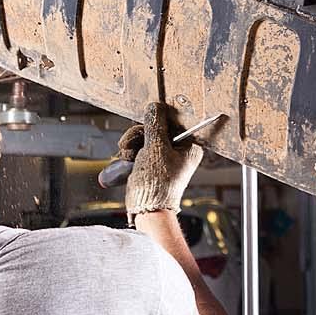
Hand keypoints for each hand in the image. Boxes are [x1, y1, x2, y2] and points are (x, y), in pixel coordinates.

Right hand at [116, 103, 203, 217]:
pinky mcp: (150, 164)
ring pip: (144, 138)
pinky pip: (138, 149)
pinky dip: (130, 153)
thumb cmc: (157, 183)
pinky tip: (126, 161)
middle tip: (130, 144)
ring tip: (128, 156)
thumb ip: (155, 124)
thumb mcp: (156, 148)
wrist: (147, 209)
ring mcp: (163, 158)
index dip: (157, 120)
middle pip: (155, 128)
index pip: (174, 121)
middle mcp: (178, 151)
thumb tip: (155, 106)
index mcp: (189, 146)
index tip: (146, 123)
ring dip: (131, 144)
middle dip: (139, 135)